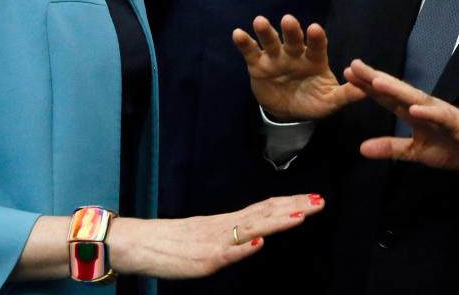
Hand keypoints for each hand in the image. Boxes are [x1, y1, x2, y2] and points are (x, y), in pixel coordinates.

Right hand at [110, 193, 324, 278]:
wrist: (138, 243)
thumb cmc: (170, 243)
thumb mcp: (206, 237)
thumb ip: (230, 234)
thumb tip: (255, 234)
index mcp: (226, 222)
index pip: (264, 209)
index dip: (289, 204)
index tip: (313, 199)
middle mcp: (224, 227)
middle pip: (264, 214)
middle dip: (294, 208)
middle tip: (320, 201)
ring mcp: (215, 242)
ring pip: (250, 228)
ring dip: (277, 221)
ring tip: (301, 215)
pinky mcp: (203, 259)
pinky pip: (226, 252)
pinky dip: (244, 246)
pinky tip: (260, 241)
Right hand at [233, 15, 363, 120]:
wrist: (288, 111)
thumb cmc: (313, 101)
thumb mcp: (329, 101)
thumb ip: (345, 95)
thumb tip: (365, 90)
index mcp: (314, 59)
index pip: (317, 46)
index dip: (316, 38)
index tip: (315, 28)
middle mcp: (295, 53)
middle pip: (294, 39)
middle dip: (291, 30)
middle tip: (288, 20)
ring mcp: (276, 57)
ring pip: (271, 41)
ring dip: (266, 31)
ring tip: (259, 21)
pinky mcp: (258, 64)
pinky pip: (251, 51)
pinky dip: (244, 42)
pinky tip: (238, 34)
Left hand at [344, 60, 458, 170]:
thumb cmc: (446, 145)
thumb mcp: (413, 151)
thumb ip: (389, 148)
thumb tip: (362, 149)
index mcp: (410, 111)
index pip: (385, 96)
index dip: (366, 86)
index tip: (348, 73)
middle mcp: (421, 106)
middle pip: (395, 90)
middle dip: (375, 78)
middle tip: (355, 66)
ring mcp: (437, 112)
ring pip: (414, 98)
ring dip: (396, 89)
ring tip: (377, 82)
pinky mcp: (454, 122)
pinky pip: (439, 116)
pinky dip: (427, 111)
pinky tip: (414, 108)